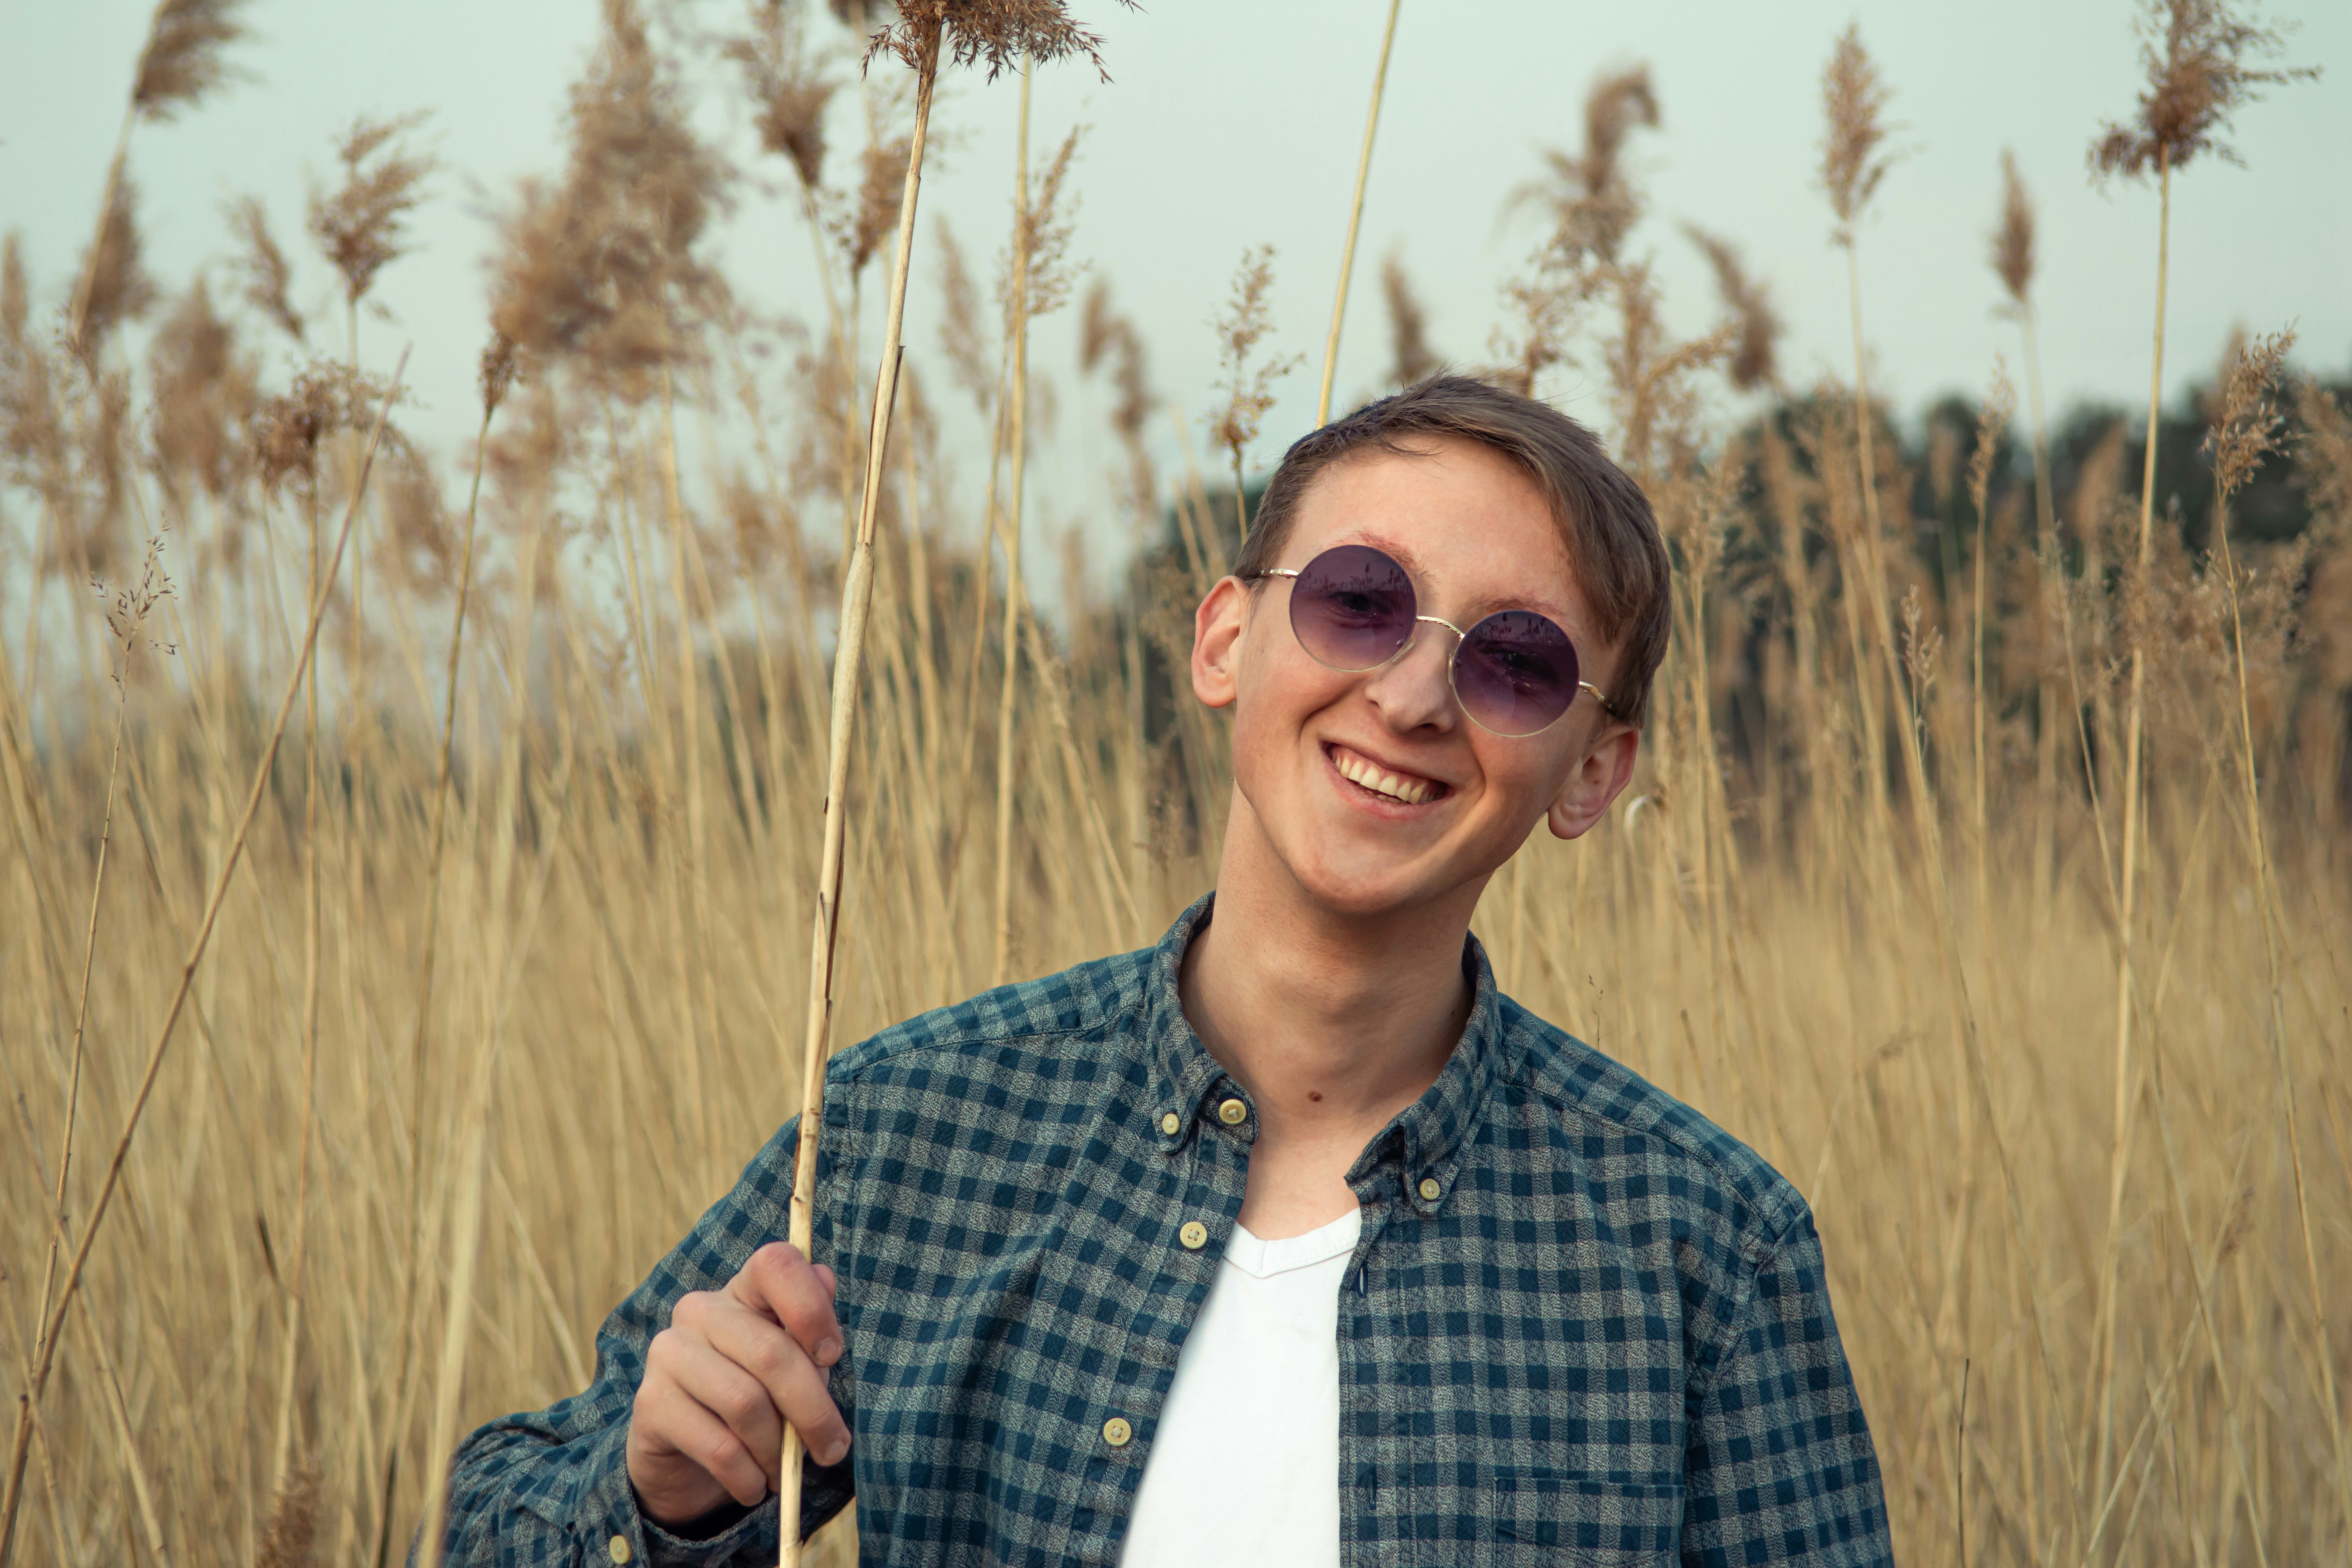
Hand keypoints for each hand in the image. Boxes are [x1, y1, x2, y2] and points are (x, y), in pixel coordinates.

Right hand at [626, 1242, 847, 1527]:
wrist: (685, 1458)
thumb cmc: (755, 1399)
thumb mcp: (791, 1368)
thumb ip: (809, 1332)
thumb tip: (827, 1278)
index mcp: (742, 1291)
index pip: (775, 1264)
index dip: (811, 1306)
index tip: (833, 1355)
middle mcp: (699, 1311)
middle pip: (771, 1352)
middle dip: (813, 1411)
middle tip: (832, 1449)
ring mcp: (669, 1353)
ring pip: (745, 1402)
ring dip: (777, 1450)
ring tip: (784, 1472)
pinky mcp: (649, 1403)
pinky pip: (717, 1444)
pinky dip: (747, 1475)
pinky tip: (754, 1487)